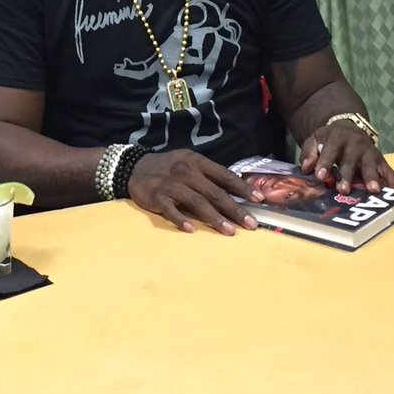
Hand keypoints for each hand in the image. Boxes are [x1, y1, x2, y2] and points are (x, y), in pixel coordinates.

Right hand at [127, 150, 263, 234]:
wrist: (134, 167)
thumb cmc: (168, 168)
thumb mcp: (188, 163)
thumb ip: (208, 175)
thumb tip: (236, 189)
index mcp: (196, 162)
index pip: (224, 175)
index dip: (242, 187)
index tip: (259, 200)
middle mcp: (185, 172)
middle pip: (213, 192)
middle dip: (234, 209)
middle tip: (250, 224)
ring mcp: (170, 184)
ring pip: (196, 202)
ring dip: (214, 217)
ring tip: (229, 231)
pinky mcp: (156, 196)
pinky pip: (170, 209)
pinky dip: (180, 219)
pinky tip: (191, 229)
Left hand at [298, 124, 393, 193]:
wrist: (349, 127)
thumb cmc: (329, 139)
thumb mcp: (315, 139)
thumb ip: (309, 152)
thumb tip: (306, 168)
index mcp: (337, 138)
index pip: (330, 151)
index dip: (325, 163)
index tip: (320, 177)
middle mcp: (355, 144)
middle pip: (351, 160)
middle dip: (347, 175)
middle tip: (343, 190)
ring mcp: (371, 152)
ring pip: (371, 165)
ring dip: (372, 178)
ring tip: (372, 190)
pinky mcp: (382, 160)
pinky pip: (390, 171)